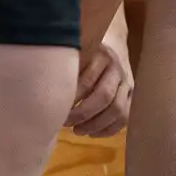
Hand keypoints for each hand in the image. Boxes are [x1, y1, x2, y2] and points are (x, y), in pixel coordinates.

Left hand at [66, 14, 132, 136]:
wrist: (114, 42)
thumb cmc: (86, 52)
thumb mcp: (75, 54)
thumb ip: (65, 69)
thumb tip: (43, 95)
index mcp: (101, 56)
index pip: (86, 82)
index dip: (71, 100)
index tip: (56, 110)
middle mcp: (117, 69)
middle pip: (104, 97)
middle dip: (83, 114)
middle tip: (66, 123)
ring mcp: (127, 82)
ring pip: (118, 109)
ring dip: (96, 124)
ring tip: (78, 131)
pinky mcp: (132, 94)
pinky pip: (125, 116)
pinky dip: (110, 129)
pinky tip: (93, 134)